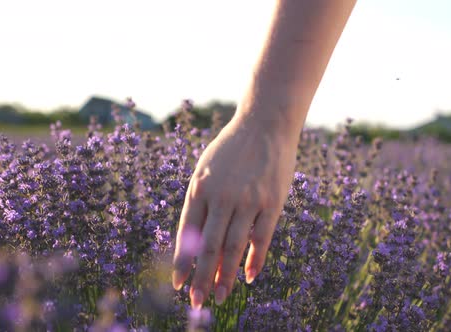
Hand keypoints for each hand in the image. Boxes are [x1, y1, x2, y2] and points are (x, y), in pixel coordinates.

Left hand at [172, 113, 297, 307]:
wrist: (265, 123)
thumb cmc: (232, 148)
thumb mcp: (207, 169)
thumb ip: (202, 201)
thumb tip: (200, 239)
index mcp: (200, 188)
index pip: (188, 234)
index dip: (182, 262)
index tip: (178, 285)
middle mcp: (222, 196)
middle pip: (209, 246)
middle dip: (201, 277)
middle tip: (197, 302)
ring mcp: (248, 200)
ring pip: (234, 247)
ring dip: (226, 276)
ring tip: (221, 297)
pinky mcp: (272, 201)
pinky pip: (262, 237)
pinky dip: (255, 260)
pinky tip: (250, 277)